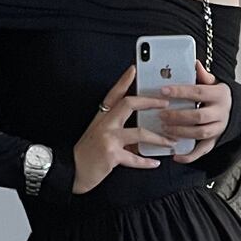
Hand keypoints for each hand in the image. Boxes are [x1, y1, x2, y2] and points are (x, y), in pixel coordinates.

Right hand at [71, 64, 173, 193]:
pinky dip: (146, 162)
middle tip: (165, 103)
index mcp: (101, 117)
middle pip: (128, 104)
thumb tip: (141, 132)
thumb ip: (116, 129)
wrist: (70, 170)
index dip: (123, 81)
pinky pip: (135, 158)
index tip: (134, 69)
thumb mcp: (98, 135)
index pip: (113, 94)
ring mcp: (108, 138)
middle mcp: (104, 124)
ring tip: (170, 141)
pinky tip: (155, 163)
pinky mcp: (112, 155)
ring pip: (139, 133)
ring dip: (158, 138)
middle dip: (149, 102)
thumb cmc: (86, 154)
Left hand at [159, 59, 232, 163]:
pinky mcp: (215, 141)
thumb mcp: (213, 82)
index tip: (164, 91)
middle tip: (161, 115)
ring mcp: (219, 128)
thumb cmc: (216, 96)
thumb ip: (202, 76)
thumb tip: (194, 63)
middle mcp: (221, 113)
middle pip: (199, 116)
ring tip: (165, 129)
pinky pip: (203, 150)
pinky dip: (189, 155)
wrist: (235, 111)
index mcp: (219, 95)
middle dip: (178, 116)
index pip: (198, 92)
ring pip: (200, 133)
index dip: (180, 92)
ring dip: (181, 132)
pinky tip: (176, 155)